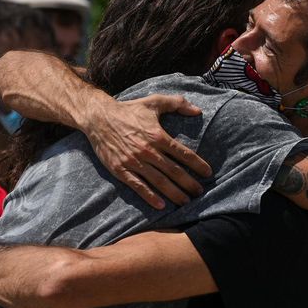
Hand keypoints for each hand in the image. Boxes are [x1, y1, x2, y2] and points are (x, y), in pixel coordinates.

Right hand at [88, 94, 212, 208]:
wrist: (99, 117)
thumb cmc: (129, 109)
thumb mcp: (154, 102)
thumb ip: (177, 103)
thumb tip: (197, 110)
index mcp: (157, 135)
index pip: (183, 153)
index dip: (198, 164)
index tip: (208, 173)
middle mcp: (148, 151)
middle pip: (174, 171)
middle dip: (189, 183)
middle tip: (200, 192)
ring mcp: (134, 162)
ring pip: (159, 181)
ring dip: (174, 193)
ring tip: (186, 202)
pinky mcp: (121, 170)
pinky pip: (138, 186)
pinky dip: (150, 196)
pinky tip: (161, 205)